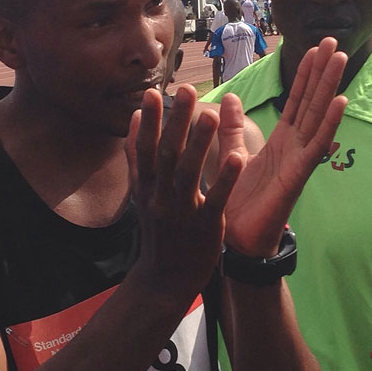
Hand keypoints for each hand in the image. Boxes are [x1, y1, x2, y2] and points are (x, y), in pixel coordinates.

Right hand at [126, 85, 242, 303]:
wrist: (165, 280)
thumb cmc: (157, 233)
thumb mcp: (141, 197)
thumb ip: (139, 161)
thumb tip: (135, 122)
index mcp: (146, 189)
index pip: (145, 149)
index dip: (149, 121)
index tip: (152, 93)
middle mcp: (160, 197)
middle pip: (167, 154)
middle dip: (176, 122)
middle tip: (186, 90)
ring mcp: (182, 212)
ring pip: (188, 174)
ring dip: (199, 144)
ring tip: (210, 115)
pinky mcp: (205, 227)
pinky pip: (216, 200)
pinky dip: (225, 179)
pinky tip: (236, 157)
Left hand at [217, 36, 347, 255]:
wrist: (237, 238)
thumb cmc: (238, 200)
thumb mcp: (232, 154)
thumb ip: (231, 127)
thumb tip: (229, 97)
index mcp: (281, 140)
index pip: (296, 101)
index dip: (305, 75)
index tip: (313, 47)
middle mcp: (295, 146)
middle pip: (312, 102)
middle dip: (323, 72)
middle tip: (335, 41)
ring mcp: (300, 159)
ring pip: (318, 116)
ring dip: (330, 87)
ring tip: (340, 59)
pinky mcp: (299, 174)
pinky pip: (317, 145)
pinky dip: (329, 123)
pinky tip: (340, 101)